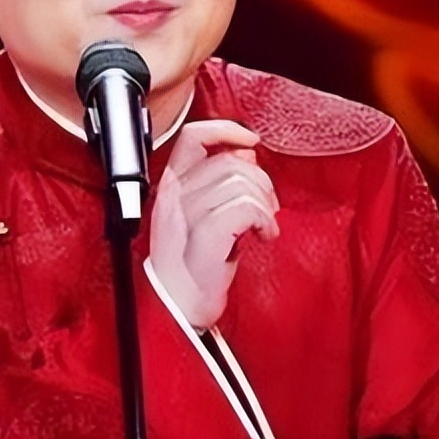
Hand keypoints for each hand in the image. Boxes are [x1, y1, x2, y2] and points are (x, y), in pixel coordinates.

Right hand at [149, 119, 280, 329]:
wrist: (175, 309)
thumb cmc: (191, 266)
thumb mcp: (201, 215)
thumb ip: (218, 181)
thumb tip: (246, 152)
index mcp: (170, 186)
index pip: (194, 136)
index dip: (225, 129)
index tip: (250, 139)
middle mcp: (175, 195)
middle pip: (230, 160)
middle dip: (260, 179)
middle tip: (267, 206)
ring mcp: (187, 214)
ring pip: (241, 181)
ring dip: (265, 203)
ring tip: (264, 225)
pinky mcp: (205, 235)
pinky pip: (246, 207)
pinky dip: (264, 219)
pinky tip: (264, 236)